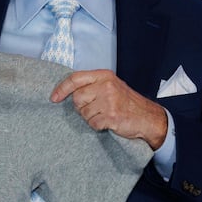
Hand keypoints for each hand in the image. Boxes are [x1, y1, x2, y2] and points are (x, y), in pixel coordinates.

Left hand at [51, 69, 169, 148]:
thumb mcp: (110, 86)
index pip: (75, 78)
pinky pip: (93, 124)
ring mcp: (109, 100)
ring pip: (84, 113)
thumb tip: (67, 91)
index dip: (62, 88)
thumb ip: (92, 85)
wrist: (147, 117)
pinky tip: (108, 122)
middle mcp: (106, 85)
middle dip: (81, 107)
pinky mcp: (111, 116)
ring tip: (104, 115)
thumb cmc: (127, 102)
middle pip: (77, 98)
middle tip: (95, 109)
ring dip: (91, 118)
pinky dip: (98, 126)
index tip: (54, 98)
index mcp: (104, 76)